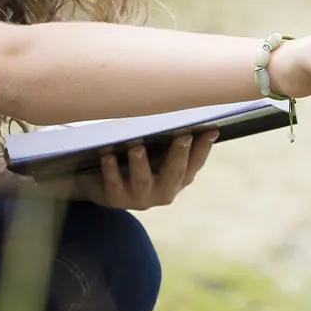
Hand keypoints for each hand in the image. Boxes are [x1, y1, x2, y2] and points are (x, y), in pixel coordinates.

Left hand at [67, 130, 218, 209]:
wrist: (99, 185)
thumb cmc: (133, 162)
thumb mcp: (155, 154)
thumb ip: (170, 140)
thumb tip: (186, 112)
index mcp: (177, 179)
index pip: (195, 164)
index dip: (204, 149)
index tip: (211, 130)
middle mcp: (163, 191)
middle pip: (174, 173)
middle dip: (179, 154)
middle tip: (183, 136)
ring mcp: (139, 197)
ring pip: (143, 181)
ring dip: (141, 164)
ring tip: (137, 147)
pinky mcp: (116, 198)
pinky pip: (113, 184)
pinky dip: (111, 170)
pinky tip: (108, 156)